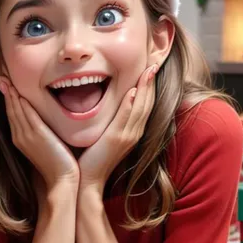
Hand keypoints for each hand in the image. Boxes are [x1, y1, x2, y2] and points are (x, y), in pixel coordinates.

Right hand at [0, 79, 79, 192]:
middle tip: (3, 76)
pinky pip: (27, 114)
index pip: (12, 114)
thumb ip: (41, 133)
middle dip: (7, 93)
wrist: (61, 180)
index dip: (9, 99)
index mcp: (20, 139)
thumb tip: (43, 122)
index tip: (7, 84)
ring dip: (12, 94)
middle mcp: (20, 136)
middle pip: (11, 110)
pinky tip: (19, 93)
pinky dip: (22, 103)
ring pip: (16, 110)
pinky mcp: (37, 135)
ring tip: (7, 79)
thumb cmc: (56, 164)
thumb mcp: (44, 146)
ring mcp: (27, 136)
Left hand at [78, 64, 158, 194]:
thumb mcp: (105, 136)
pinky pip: (126, 118)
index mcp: (132, 131)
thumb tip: (106, 104)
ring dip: (145, 88)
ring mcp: (127, 136)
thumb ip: (110, 121)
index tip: (150, 68)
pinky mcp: (117, 139)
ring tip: (149, 70)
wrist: (88, 181)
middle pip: (147, 103)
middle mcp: (134, 133)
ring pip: (141, 108)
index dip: (149, 86)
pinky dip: (131, 104)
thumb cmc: (93, 159)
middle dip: (151, 82)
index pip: (144, 104)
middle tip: (154, 61)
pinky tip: (133, 91)